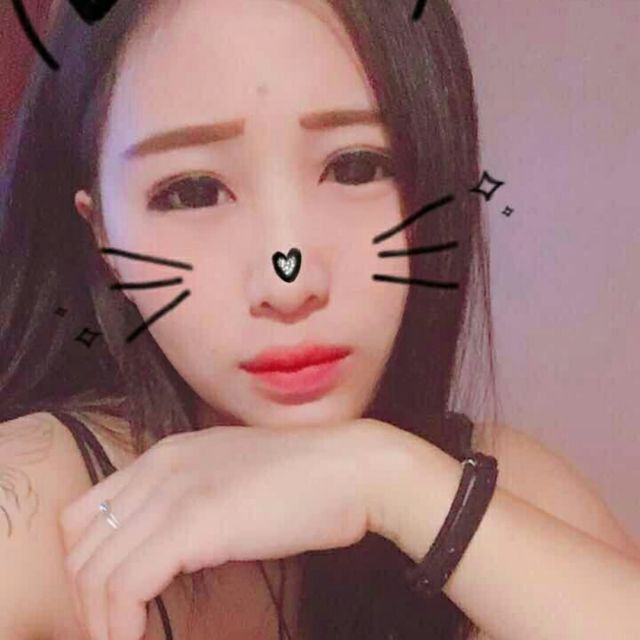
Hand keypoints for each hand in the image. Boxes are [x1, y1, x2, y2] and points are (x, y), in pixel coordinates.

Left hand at [58, 417, 398, 639]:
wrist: (352, 467)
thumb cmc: (306, 481)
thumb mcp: (231, 480)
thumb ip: (193, 501)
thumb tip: (169, 549)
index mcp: (166, 454)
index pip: (85, 514)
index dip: (86, 565)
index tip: (108, 605)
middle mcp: (160, 465)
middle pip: (80, 544)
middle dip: (86, 600)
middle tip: (112, 633)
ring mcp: (175, 490)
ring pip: (95, 569)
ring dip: (99, 621)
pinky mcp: (193, 521)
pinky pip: (126, 585)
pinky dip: (119, 625)